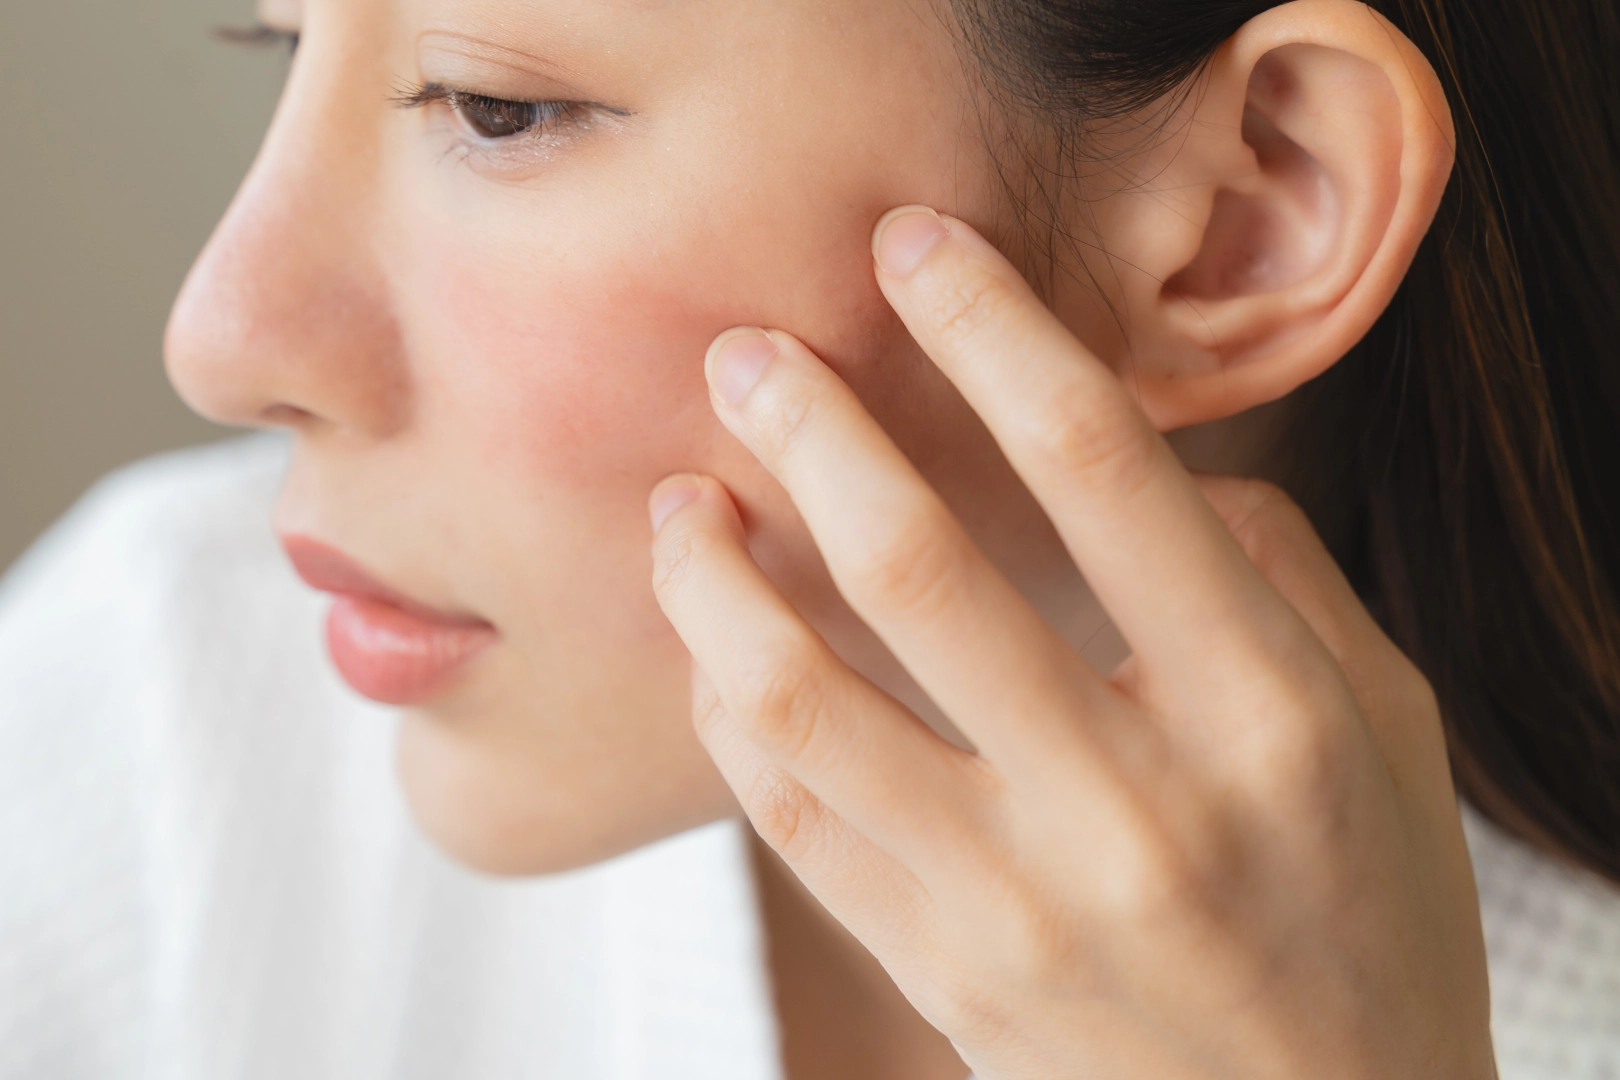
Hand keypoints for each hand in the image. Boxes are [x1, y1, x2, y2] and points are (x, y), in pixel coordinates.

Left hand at [647, 207, 1494, 1078]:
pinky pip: (794, 821)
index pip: (1102, 467)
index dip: (994, 329)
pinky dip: (733, 716)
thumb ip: (1282, 586)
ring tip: (680, 502)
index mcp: (1264, 711)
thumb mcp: (1390, 738)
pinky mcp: (939, 970)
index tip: (918, 248)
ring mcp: (1017, 897)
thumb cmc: (1369, 929)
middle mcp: (1131, 799)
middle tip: (749, 352)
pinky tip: (712, 649)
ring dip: (718, 580)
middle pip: (920, 568)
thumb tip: (1163, 472)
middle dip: (812, 430)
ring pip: (809, 700)